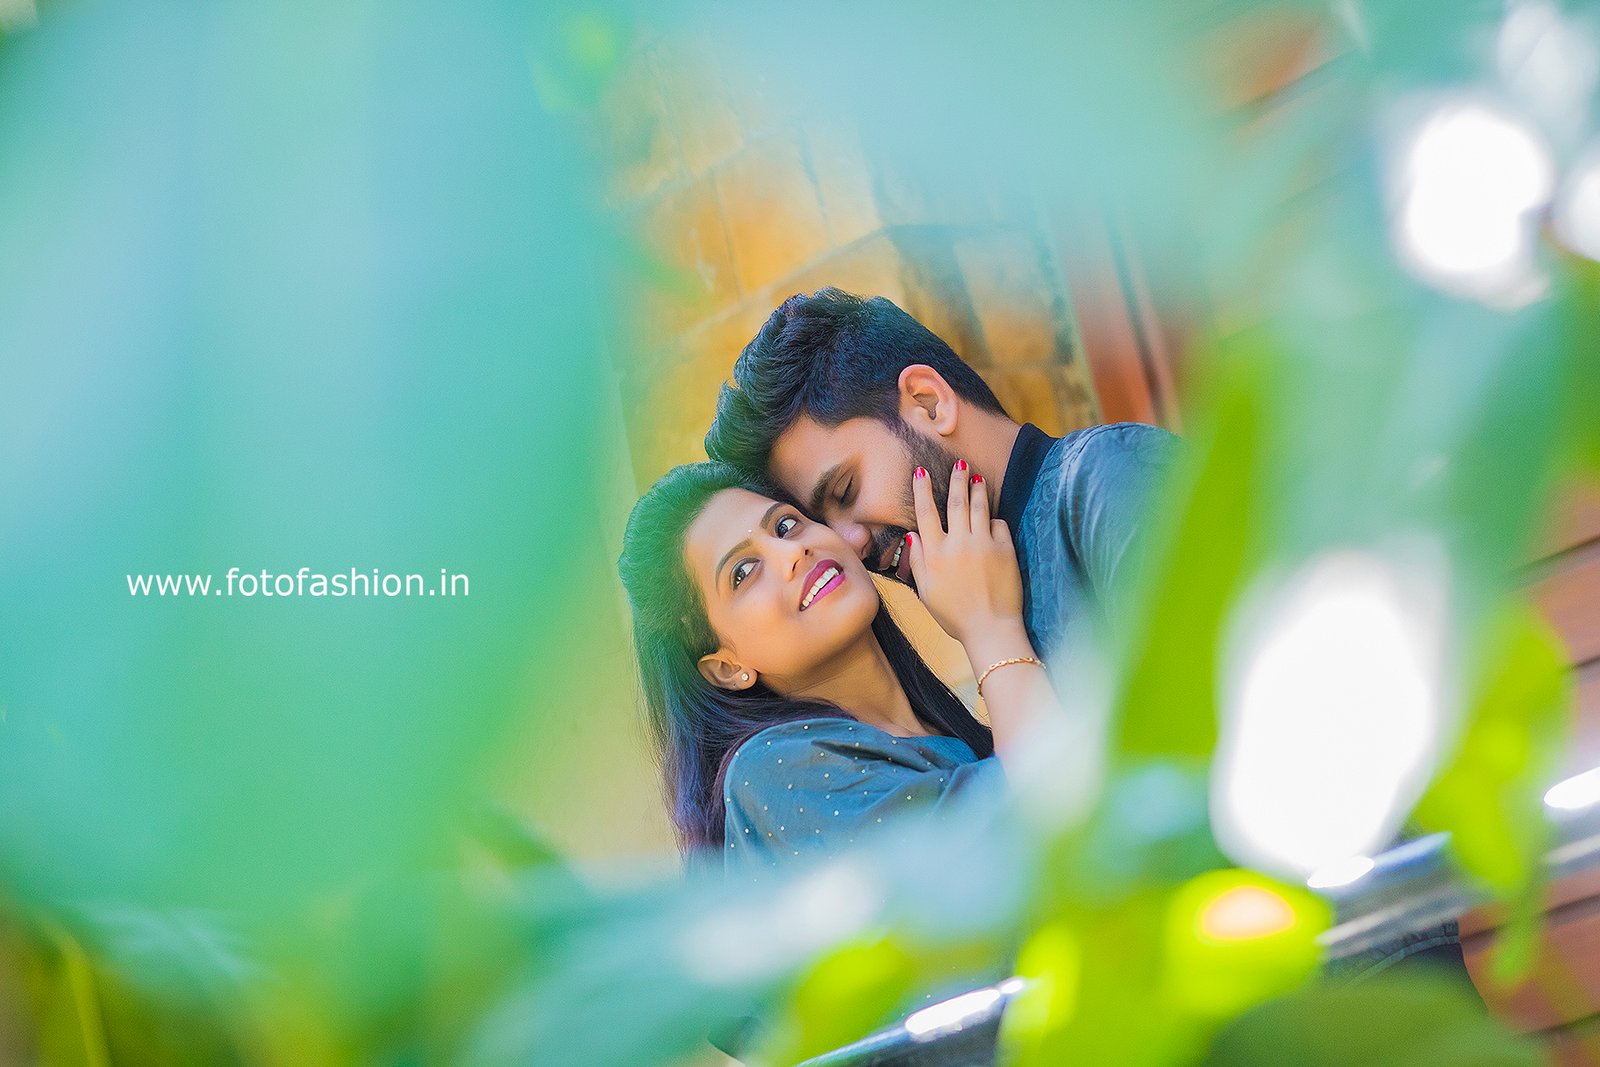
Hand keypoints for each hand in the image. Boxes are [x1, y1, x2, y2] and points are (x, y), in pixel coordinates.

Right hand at [905, 461, 1024, 647]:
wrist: (990, 629)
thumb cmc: (955, 616)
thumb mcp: (926, 592)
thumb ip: (917, 561)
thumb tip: (912, 535)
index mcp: (935, 555)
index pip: (925, 513)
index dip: (921, 489)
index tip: (921, 471)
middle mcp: (957, 544)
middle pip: (955, 502)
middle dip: (956, 478)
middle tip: (959, 462)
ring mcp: (982, 545)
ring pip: (979, 507)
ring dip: (977, 488)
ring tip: (977, 476)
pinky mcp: (1005, 550)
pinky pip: (998, 525)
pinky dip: (994, 520)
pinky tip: (992, 519)